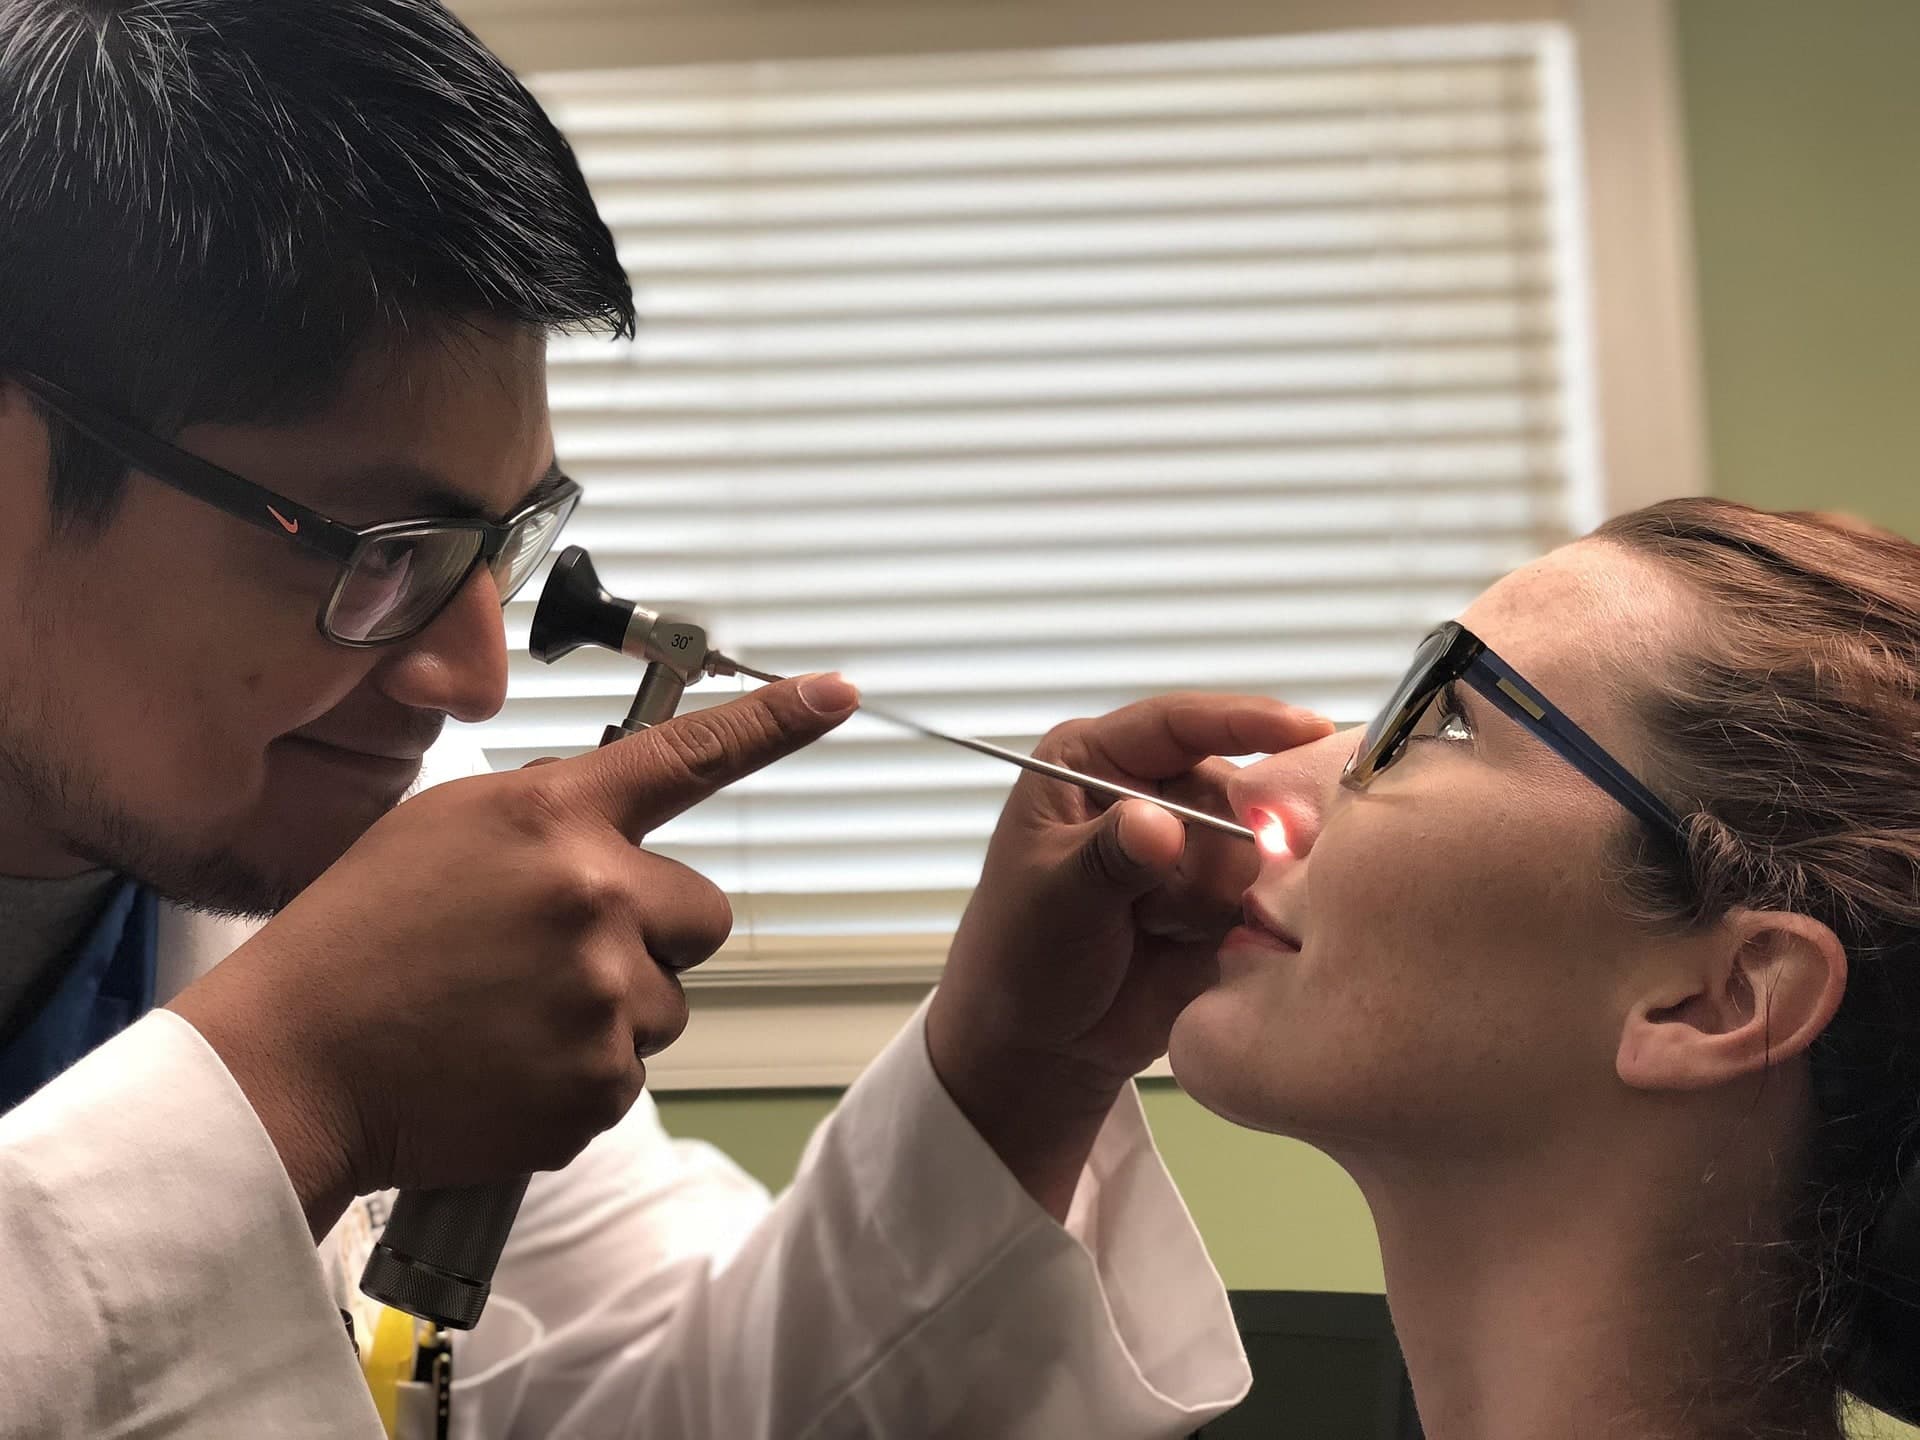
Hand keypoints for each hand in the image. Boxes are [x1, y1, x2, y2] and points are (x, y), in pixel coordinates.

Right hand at [167, 673, 858, 1237]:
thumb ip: (548, 819)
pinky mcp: (600, 1083)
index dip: (772, 721)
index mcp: (554, 816)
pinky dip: (579, 1076)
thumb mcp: (444, 830)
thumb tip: (615, 831)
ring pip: (667, 1000)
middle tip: (561, 955)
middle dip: (656, 933)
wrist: (293, 1064)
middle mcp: (596, 895)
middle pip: (704, 912)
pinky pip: (627, 1072)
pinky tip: (503, 1066)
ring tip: (508, 1018)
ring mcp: (605, 994)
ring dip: (613, 1009)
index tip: (838, 691)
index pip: (688, 754)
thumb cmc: (356, 938)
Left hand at [927, 693, 1331, 1217]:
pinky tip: (1200, 950)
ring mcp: (1191, 844)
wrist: (1045, 1044)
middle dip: (1207, 853)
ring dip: (1210, 901)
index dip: (1245, 720)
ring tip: (1153, 930)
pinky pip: (1266, 897)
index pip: (1178, 723)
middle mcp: (1150, 788)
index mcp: (1094, 762)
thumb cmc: (1023, 954)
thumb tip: (1160, 824)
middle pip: (1232, 790)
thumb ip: (1109, 858)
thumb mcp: (1056, 899)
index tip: (1306, 728)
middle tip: (1150, 909)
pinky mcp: (1221, 897)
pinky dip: (1242, 926)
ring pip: (1254, 850)